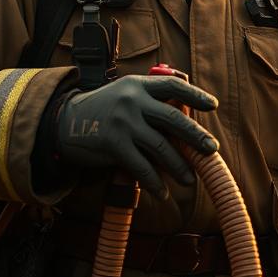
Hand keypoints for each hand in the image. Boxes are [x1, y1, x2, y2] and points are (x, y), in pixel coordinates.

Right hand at [56, 74, 218, 198]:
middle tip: (211, 149)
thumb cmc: (103, 109)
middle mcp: (132, 100)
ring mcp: (123, 122)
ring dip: (179, 166)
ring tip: (190, 179)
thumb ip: (151, 99)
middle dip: (195, 136)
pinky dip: (154, 182)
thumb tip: (187, 114)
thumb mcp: (126, 94)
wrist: (64, 122)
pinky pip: (141, 167)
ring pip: (161, 146)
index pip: (173, 85)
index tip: (213, 105)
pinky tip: (162, 192)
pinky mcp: (113, 144)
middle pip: (173, 118)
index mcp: (138, 84)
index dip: (195, 94)